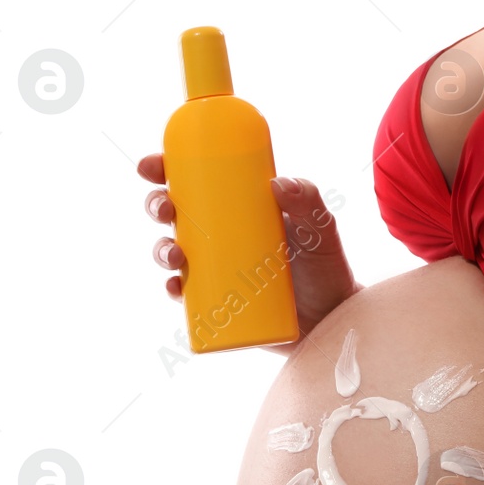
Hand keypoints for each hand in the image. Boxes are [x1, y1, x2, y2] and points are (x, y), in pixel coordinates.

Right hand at [137, 154, 360, 345]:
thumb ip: (309, 201)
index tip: (151, 165)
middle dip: (156, 206)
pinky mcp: (216, 301)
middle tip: (166, 209)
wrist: (332, 319)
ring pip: (172, 252)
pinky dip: (173, 289)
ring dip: (160, 249)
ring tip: (175, 254)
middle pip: (174, 213)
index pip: (195, 179)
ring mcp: (215, 268)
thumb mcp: (321, 228)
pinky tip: (175, 287)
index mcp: (238, 206)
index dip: (165, 168)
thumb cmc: (326, 267)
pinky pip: (184, 294)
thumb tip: (277, 184)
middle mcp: (219, 235)